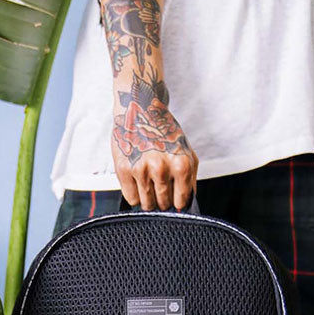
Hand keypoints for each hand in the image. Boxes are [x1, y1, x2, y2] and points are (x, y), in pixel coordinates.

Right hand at [112, 95, 197, 210]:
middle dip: (162, 201)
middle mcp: (161, 169)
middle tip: (160, 189)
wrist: (141, 109)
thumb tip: (184, 205)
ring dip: (148, 200)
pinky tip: (138, 181)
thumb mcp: (186, 153)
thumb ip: (189, 180)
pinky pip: (131, 198)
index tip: (174, 199)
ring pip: (146, 204)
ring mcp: (141, 170)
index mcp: (181, 165)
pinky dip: (135, 195)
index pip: (180, 202)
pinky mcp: (123, 170)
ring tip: (149, 185)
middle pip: (163, 205)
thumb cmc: (164, 133)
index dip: (177, 203)